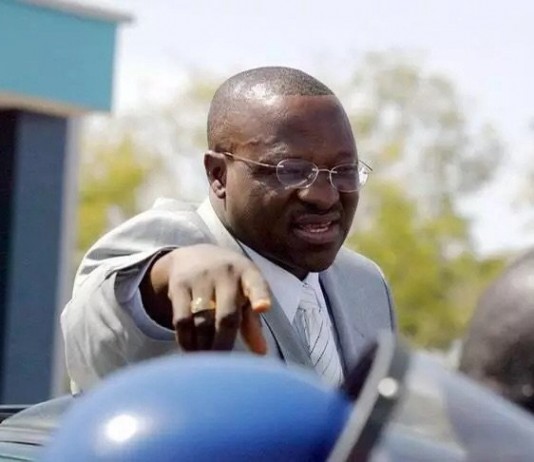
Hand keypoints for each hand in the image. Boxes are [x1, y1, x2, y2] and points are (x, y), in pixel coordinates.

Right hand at [141, 244, 270, 353]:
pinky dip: (187, 341)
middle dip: (224, 344)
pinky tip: (191, 352)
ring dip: (204, 346)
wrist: (194, 254)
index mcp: (248, 273)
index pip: (257, 285)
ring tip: (206, 363)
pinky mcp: (179, 285)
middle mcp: (225, 272)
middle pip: (227, 315)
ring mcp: (200, 277)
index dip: (260, 296)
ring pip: (202, 321)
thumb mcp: (244, 293)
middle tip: (223, 368)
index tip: (263, 308)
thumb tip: (262, 352)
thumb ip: (252, 322)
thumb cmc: (230, 282)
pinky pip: (182, 320)